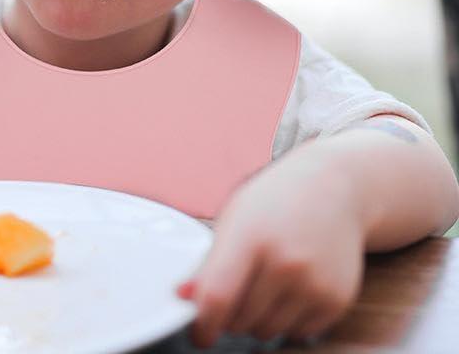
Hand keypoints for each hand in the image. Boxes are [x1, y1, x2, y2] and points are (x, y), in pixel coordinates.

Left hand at [178, 156, 364, 346]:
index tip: (198, 333)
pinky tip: (289, 287)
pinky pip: (298, 333)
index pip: (218, 296)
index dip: (203, 324)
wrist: (334, 187)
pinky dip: (287, 320)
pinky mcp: (336, 300)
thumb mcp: (235, 218)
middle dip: (229, 314)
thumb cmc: (276, 200)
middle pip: (241, 320)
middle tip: (234, 291)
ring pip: (268, 331)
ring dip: (257, 319)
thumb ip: (210, 261)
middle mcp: (285, 262)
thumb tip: (184, 297)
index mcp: (250, 236)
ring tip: (262, 283)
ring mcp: (314, 283)